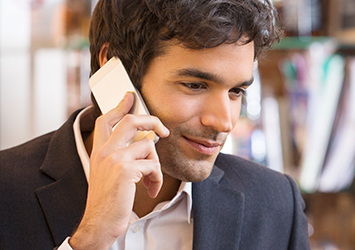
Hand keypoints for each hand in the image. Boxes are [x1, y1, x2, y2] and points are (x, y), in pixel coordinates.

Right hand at [69, 92, 169, 249]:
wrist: (100, 222)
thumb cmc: (108, 201)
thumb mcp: (109, 174)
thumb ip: (120, 156)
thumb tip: (144, 142)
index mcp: (99, 151)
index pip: (106, 120)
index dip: (119, 106)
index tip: (130, 96)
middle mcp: (104, 151)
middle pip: (130, 120)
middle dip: (152, 120)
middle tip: (164, 130)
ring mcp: (114, 159)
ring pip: (148, 146)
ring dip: (156, 166)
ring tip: (151, 180)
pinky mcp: (125, 170)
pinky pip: (153, 166)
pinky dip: (157, 179)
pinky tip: (150, 189)